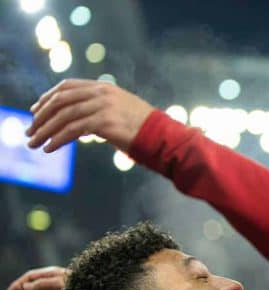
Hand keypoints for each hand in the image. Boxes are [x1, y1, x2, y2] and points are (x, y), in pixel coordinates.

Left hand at [26, 79, 154, 152]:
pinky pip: (73, 130)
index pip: (68, 86)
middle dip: (42, 115)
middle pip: (61, 100)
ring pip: (64, 115)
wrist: (163, 137)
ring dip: (45, 130)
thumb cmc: (144, 130)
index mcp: (105, 88)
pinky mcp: (105, 123)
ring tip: (34, 143)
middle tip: (30, 130)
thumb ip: (102, 110)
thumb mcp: (122, 112)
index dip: (48, 97)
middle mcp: (102, 93)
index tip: (35, 110)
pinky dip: (58, 139)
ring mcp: (103, 107)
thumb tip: (82, 123)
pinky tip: (50, 148)